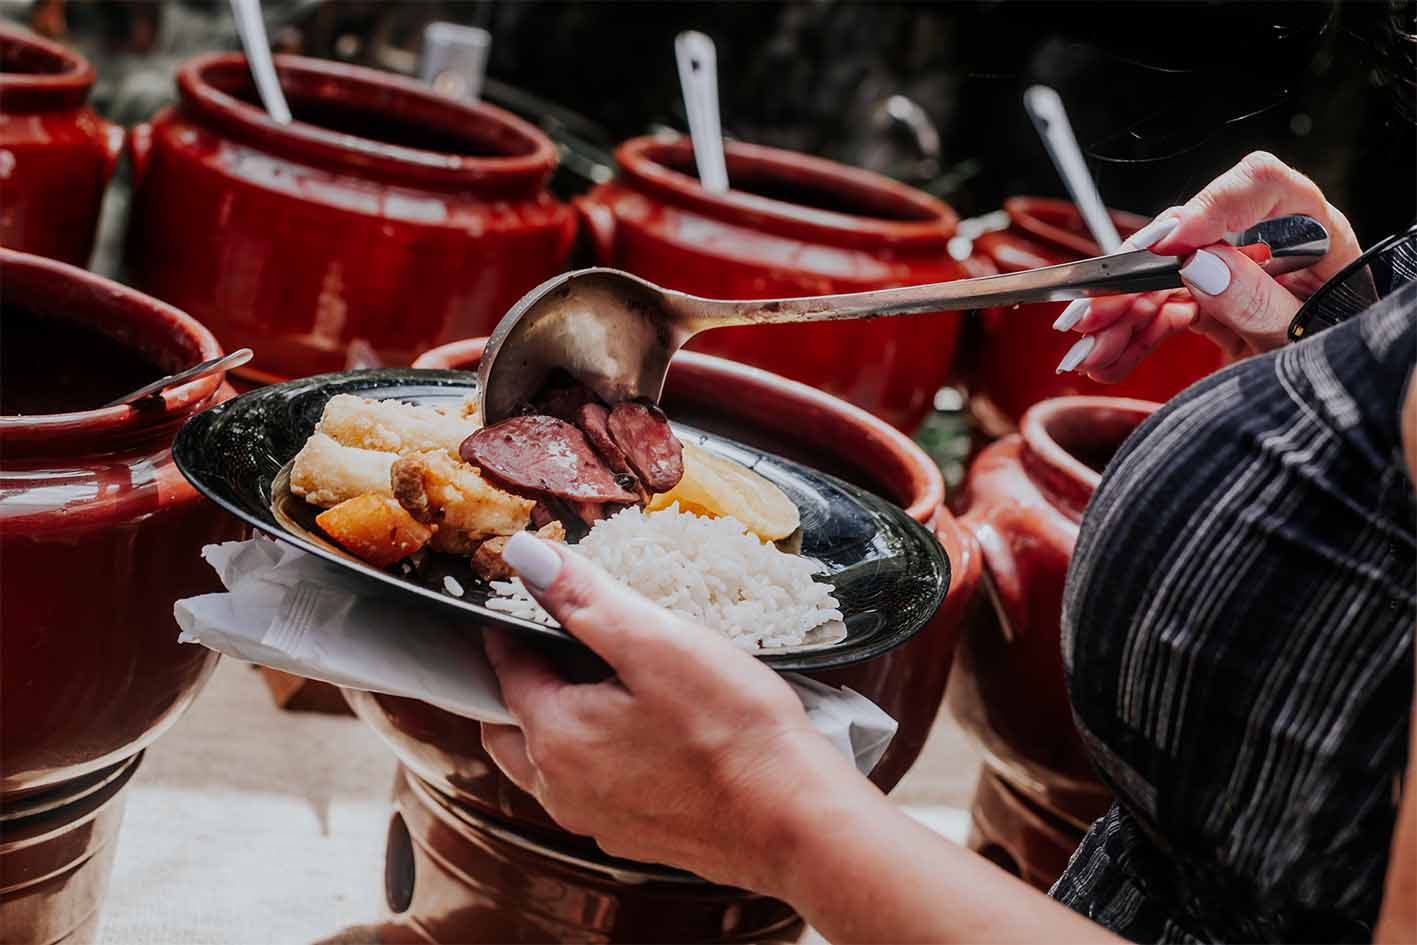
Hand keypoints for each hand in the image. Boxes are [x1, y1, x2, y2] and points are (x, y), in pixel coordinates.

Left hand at [480, 532, 872, 893]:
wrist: (793, 819)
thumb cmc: (732, 730)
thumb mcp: (656, 642)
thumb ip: (583, 599)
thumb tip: (524, 555)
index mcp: (553, 735)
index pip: (504, 669)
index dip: (516, 627)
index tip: (537, 600)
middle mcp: (560, 788)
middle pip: (511, 724)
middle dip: (524, 682)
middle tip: (561, 642)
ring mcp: (595, 821)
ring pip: (547, 764)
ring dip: (556, 724)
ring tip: (602, 684)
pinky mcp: (633, 837)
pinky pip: (590, 791)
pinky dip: (596, 759)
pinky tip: (641, 735)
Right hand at [1053, 151, 1362, 381]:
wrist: (1349, 404)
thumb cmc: (1345, 359)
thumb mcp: (1309, 336)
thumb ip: (1259, 301)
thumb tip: (1198, 262)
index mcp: (1313, 232)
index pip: (1258, 187)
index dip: (1207, 208)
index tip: (1164, 247)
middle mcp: (1268, 244)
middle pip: (1187, 239)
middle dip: (1131, 279)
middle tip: (1090, 312)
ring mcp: (1235, 274)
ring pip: (1161, 282)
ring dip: (1117, 318)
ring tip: (1086, 353)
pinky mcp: (1213, 306)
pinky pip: (1163, 315)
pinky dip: (1130, 340)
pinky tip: (1104, 361)